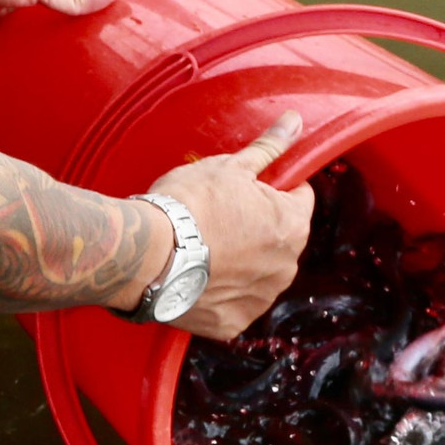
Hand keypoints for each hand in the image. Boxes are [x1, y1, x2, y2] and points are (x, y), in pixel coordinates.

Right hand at [145, 111, 313, 340]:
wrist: (146, 255)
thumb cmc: (188, 205)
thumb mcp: (229, 167)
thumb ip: (268, 148)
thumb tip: (294, 121)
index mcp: (292, 226)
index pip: (298, 197)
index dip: (271, 188)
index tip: (242, 189)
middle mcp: (286, 267)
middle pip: (279, 238)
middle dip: (257, 226)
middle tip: (217, 216)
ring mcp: (260, 299)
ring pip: (258, 271)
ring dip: (241, 260)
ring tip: (202, 246)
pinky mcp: (233, 323)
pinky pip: (235, 301)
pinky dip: (221, 290)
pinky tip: (197, 274)